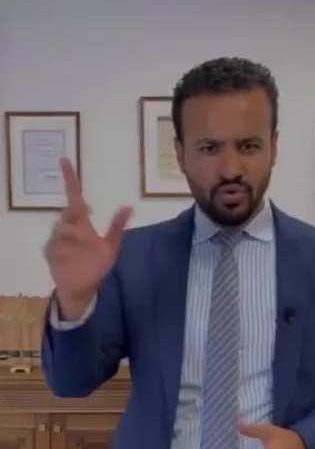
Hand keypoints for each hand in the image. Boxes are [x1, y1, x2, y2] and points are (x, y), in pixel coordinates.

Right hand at [44, 158, 132, 318]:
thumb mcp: (111, 247)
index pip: (74, 196)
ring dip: (73, 238)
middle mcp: (68, 228)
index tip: (65, 160)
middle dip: (75, 218)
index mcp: (81, 223)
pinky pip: (55, 246)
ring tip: (82, 251)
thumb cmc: (96, 266)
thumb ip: (117, 227)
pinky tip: (71, 259)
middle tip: (85, 231)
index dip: (70, 178)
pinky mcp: (50, 252)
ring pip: (61, 229)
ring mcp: (56, 240)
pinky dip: (65, 251)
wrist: (83, 288)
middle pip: (67, 213)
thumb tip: (130, 206)